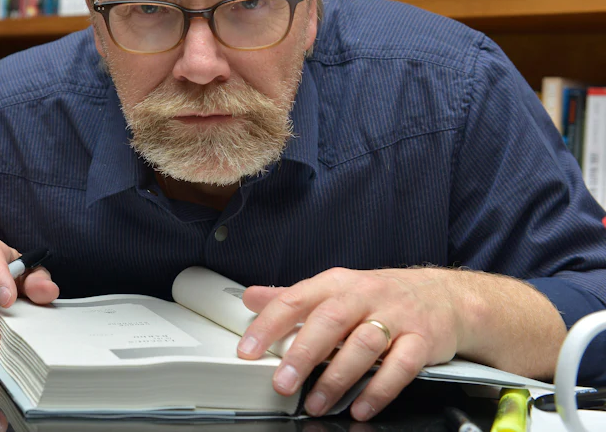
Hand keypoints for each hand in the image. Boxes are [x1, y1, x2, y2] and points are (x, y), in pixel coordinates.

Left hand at [236, 267, 461, 420]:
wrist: (444, 296)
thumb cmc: (380, 296)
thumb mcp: (335, 289)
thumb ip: (293, 298)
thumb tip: (250, 298)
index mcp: (336, 283)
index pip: (295, 299)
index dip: (269, 325)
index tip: (248, 350)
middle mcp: (364, 296)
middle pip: (329, 321)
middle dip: (303, 354)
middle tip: (282, 383)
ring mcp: (396, 317)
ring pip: (363, 345)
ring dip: (337, 378)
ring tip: (316, 403)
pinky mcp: (422, 340)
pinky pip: (400, 367)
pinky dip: (379, 390)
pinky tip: (360, 407)